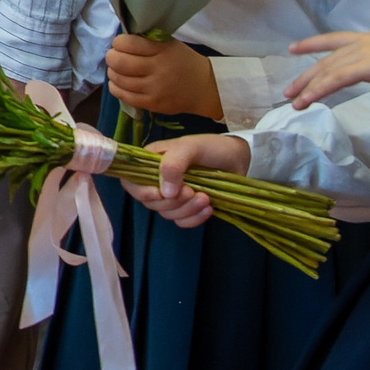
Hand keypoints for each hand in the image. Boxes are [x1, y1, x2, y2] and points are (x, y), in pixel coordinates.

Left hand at [104, 34, 223, 118]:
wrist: (205, 88)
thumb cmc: (184, 62)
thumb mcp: (170, 44)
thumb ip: (147, 41)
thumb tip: (120, 41)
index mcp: (162, 50)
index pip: (128, 43)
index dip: (118, 42)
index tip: (119, 43)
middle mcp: (158, 69)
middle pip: (119, 62)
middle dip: (111, 57)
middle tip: (114, 56)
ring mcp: (154, 89)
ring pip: (119, 80)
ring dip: (112, 72)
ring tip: (116, 69)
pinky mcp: (152, 104)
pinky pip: (124, 96)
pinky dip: (116, 88)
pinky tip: (118, 83)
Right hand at [120, 134, 252, 227]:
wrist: (239, 159)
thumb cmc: (211, 147)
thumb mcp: (190, 147)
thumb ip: (173, 165)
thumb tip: (163, 192)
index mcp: (151, 162)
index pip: (131, 182)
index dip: (140, 192)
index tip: (158, 194)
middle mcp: (158, 180)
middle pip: (150, 202)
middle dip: (171, 202)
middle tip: (192, 191)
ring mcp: (173, 196)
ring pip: (167, 214)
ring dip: (186, 210)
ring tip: (205, 198)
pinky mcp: (188, 208)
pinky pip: (182, 222)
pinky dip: (194, 219)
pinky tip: (209, 208)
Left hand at [282, 31, 369, 109]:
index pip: (333, 39)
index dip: (311, 43)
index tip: (293, 48)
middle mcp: (362, 42)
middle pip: (326, 60)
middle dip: (305, 76)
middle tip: (289, 90)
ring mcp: (364, 53)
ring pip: (327, 71)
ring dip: (308, 88)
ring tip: (294, 102)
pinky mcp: (366, 66)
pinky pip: (336, 80)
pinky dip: (319, 91)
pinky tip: (308, 100)